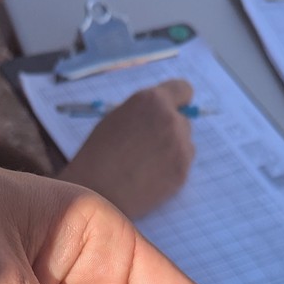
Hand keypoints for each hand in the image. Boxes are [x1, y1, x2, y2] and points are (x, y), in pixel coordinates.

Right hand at [60, 79, 195, 219]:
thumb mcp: (118, 118)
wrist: (97, 193)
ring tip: (147, 165)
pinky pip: (183, 166)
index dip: (177, 102)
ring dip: (173, 151)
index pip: (183, 90)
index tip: (173, 112)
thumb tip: (163, 115)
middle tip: (149, 147)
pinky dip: (171, 171)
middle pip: (184, 121)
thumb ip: (145, 112)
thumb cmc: (99, 155)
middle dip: (171, 131)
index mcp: (152, 101)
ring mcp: (180, 147)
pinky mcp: (182, 172)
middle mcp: (170, 119)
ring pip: (186, 144)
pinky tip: (151, 178)